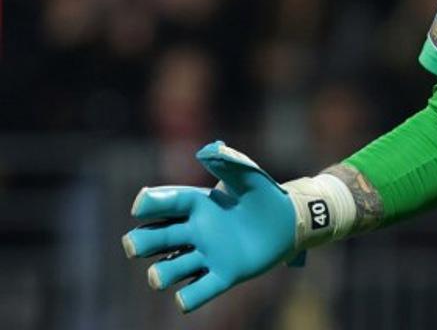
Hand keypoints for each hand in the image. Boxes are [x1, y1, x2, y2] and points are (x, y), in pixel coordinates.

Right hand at [121, 141, 298, 312]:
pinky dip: (189, 298)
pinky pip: (200, 292)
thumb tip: (208, 149)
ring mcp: (207, 255)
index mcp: (197, 205)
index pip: (166, 203)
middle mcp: (194, 232)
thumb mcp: (249, 175)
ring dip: (161, 273)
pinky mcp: (224, 274)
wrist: (289, 221)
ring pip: (170, 269)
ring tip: (158, 275)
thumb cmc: (265, 195)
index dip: (151, 204)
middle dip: (140, 243)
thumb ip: (230, 162)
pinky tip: (182, 300)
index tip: (140, 205)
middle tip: (134, 245)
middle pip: (155, 239)